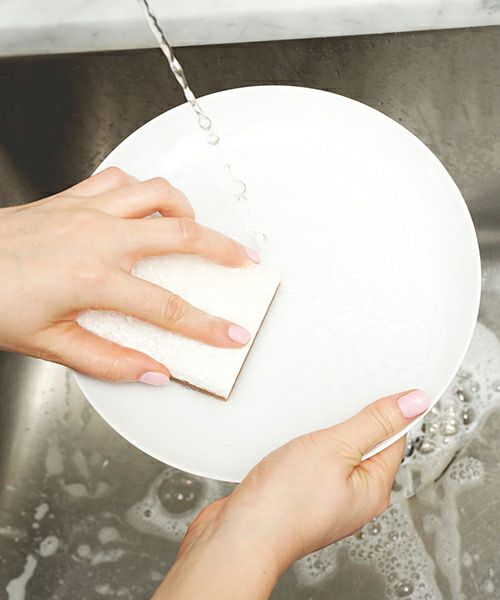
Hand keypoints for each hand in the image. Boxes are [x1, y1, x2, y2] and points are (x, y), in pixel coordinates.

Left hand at [0, 167, 258, 382]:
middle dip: (223, 251)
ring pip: (157, 193)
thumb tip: (152, 371)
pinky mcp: (73, 196)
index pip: (167, 307)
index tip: (230, 334)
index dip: (206, 325)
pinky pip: (120, 179)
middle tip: (245, 261)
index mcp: (93, 279)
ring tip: (199, 228)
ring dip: (186, 210)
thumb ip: (109, 360)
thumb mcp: (51, 345)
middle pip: (181, 236)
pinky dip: (143, 190)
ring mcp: (86, 210)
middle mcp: (97, 237)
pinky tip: (147, 205)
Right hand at [154, 389, 428, 599]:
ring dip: (323, 437)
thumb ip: (374, 423)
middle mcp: (353, 499)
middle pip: (364, 447)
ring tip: (310, 428)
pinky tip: (291, 447)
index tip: (376, 391)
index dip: (387, 411)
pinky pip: (311, 467)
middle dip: (351, 423)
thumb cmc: (286, 503)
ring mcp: (325, 501)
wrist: (240, 533)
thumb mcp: (336, 447)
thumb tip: (413, 403)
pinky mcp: (299, 500)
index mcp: (373, 489)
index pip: (394, 439)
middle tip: (337, 407)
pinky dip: (304, 452)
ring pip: (334, 456)